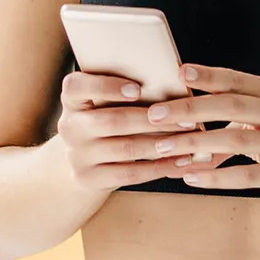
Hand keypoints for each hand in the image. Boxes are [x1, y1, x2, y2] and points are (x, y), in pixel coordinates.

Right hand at [52, 71, 222, 190]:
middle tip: (187, 119)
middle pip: (111, 121)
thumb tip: (175, 81)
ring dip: (162, 144)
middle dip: (152, 120)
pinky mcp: (87, 178)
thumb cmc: (107, 119)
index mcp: (72, 100)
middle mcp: (70, 127)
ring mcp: (76, 155)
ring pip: (125, 149)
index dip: (106, 87)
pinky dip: (158, 167)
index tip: (138, 89)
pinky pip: (128, 174)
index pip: (76, 87)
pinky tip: (180, 161)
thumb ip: (126, 91)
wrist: (83, 160)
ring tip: (190, 140)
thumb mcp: (105, 102)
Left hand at [139, 64, 259, 213]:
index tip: (178, 72)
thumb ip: (239, 119)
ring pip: (234, 139)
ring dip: (195, 144)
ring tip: (164, 148)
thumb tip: (189, 123)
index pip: (238, 80)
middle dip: (189, 108)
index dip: (208, 75)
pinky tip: (191, 178)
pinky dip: (216, 177)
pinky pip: (246, 175)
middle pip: (231, 105)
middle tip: (155, 113)